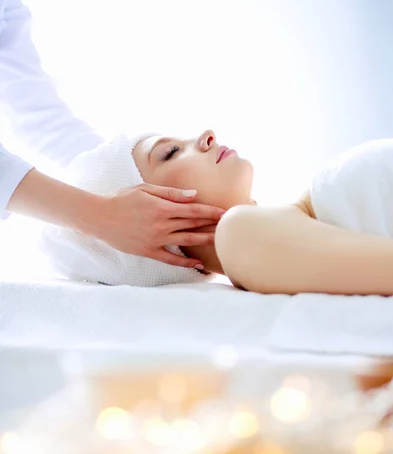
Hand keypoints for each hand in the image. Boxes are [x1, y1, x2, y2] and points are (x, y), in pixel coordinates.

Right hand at [94, 183, 225, 267]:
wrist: (100, 217)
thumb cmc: (122, 199)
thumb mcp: (145, 189)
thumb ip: (170, 193)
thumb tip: (193, 195)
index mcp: (162, 208)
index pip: (193, 210)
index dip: (211, 212)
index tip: (225, 213)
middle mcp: (161, 225)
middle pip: (193, 224)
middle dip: (213, 224)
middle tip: (230, 226)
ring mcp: (156, 239)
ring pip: (186, 240)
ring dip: (205, 240)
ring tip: (221, 241)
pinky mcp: (149, 251)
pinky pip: (171, 258)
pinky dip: (185, 262)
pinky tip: (198, 264)